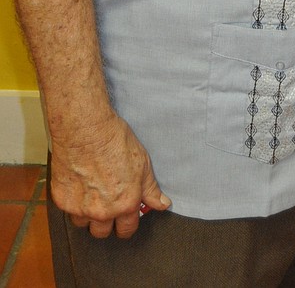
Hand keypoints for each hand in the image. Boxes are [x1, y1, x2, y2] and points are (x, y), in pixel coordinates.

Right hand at [50, 113, 170, 238]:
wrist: (86, 130)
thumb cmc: (115, 142)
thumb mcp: (142, 163)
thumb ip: (150, 189)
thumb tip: (163, 204)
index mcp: (125, 204)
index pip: (127, 230)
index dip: (126, 224)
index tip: (124, 219)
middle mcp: (103, 211)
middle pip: (102, 233)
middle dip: (106, 223)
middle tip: (106, 206)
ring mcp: (81, 208)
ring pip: (84, 224)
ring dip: (87, 215)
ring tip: (91, 194)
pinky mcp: (63, 201)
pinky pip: (69, 210)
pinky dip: (73, 202)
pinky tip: (79, 184)